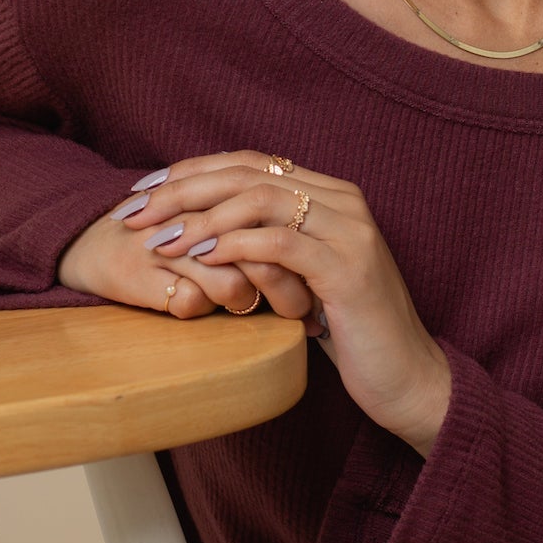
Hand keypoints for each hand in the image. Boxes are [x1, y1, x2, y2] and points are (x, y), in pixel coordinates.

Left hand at [107, 151, 452, 451]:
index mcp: (333, 196)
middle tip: (134, 213)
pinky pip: (280, 244)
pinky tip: (201, 259)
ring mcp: (350, 233)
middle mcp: (345, 203)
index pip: (250, 164)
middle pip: (248, 174)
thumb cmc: (352, 334)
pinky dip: (235, 246)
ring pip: (261, 200)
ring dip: (200, 218)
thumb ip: (274, 248)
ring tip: (159, 240)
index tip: (142, 192)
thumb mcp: (307, 282)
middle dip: (182, 190)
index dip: (191, 172)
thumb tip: (212, 232)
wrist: (408, 379)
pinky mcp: (349, 270)